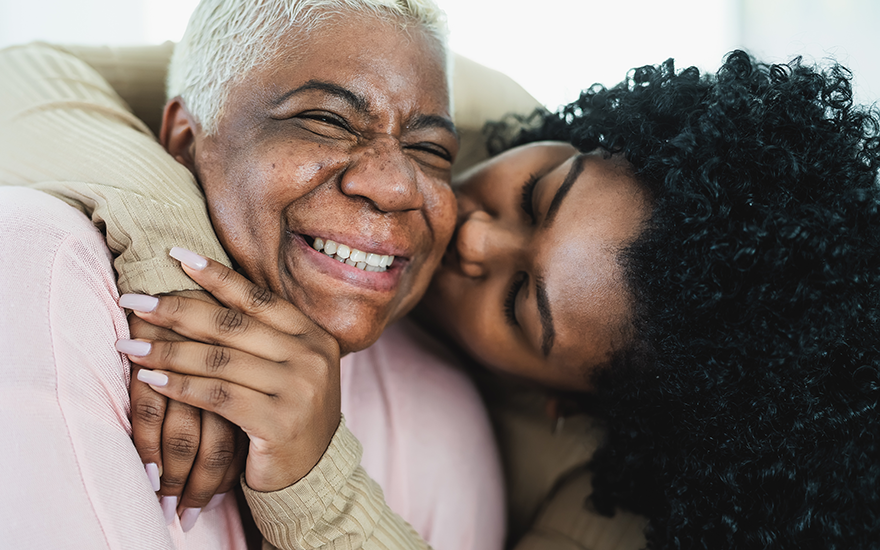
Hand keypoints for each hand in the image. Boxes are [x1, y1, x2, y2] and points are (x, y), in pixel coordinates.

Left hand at [118, 250, 341, 491]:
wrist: (313, 475)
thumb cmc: (287, 415)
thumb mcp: (286, 369)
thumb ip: (261, 337)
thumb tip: (202, 292)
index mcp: (314, 336)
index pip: (258, 298)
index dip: (216, 276)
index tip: (175, 255)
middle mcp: (311, 357)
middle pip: (233, 325)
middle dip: (177, 310)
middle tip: (135, 300)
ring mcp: (298, 390)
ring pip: (220, 361)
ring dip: (167, 351)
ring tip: (129, 344)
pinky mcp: (278, 423)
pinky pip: (217, 397)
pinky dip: (180, 386)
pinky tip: (151, 379)